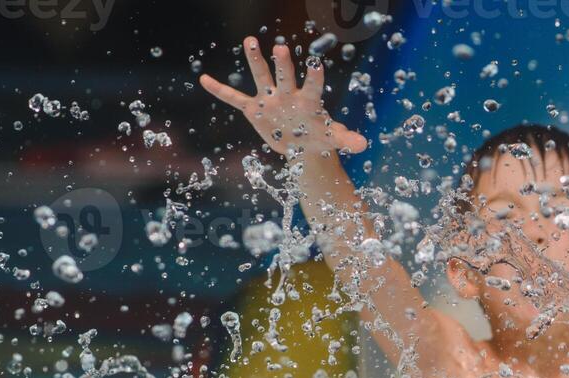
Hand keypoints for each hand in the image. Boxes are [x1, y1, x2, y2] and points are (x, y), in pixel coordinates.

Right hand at [200, 36, 367, 157]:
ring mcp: (270, 99)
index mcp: (309, 100)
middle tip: (280, 49)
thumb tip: (363, 144)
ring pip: (261, 76)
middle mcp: (288, 94)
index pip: (313, 86)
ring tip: (249, 41)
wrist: (303, 143)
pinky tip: (204, 79)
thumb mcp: (333, 140)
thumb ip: (347, 139)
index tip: (316, 64)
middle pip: (285, 75)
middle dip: (282, 64)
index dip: (315, 76)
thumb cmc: (320, 137)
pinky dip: (220, 90)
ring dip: (255, 60)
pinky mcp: (255, 109)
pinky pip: (234, 99)